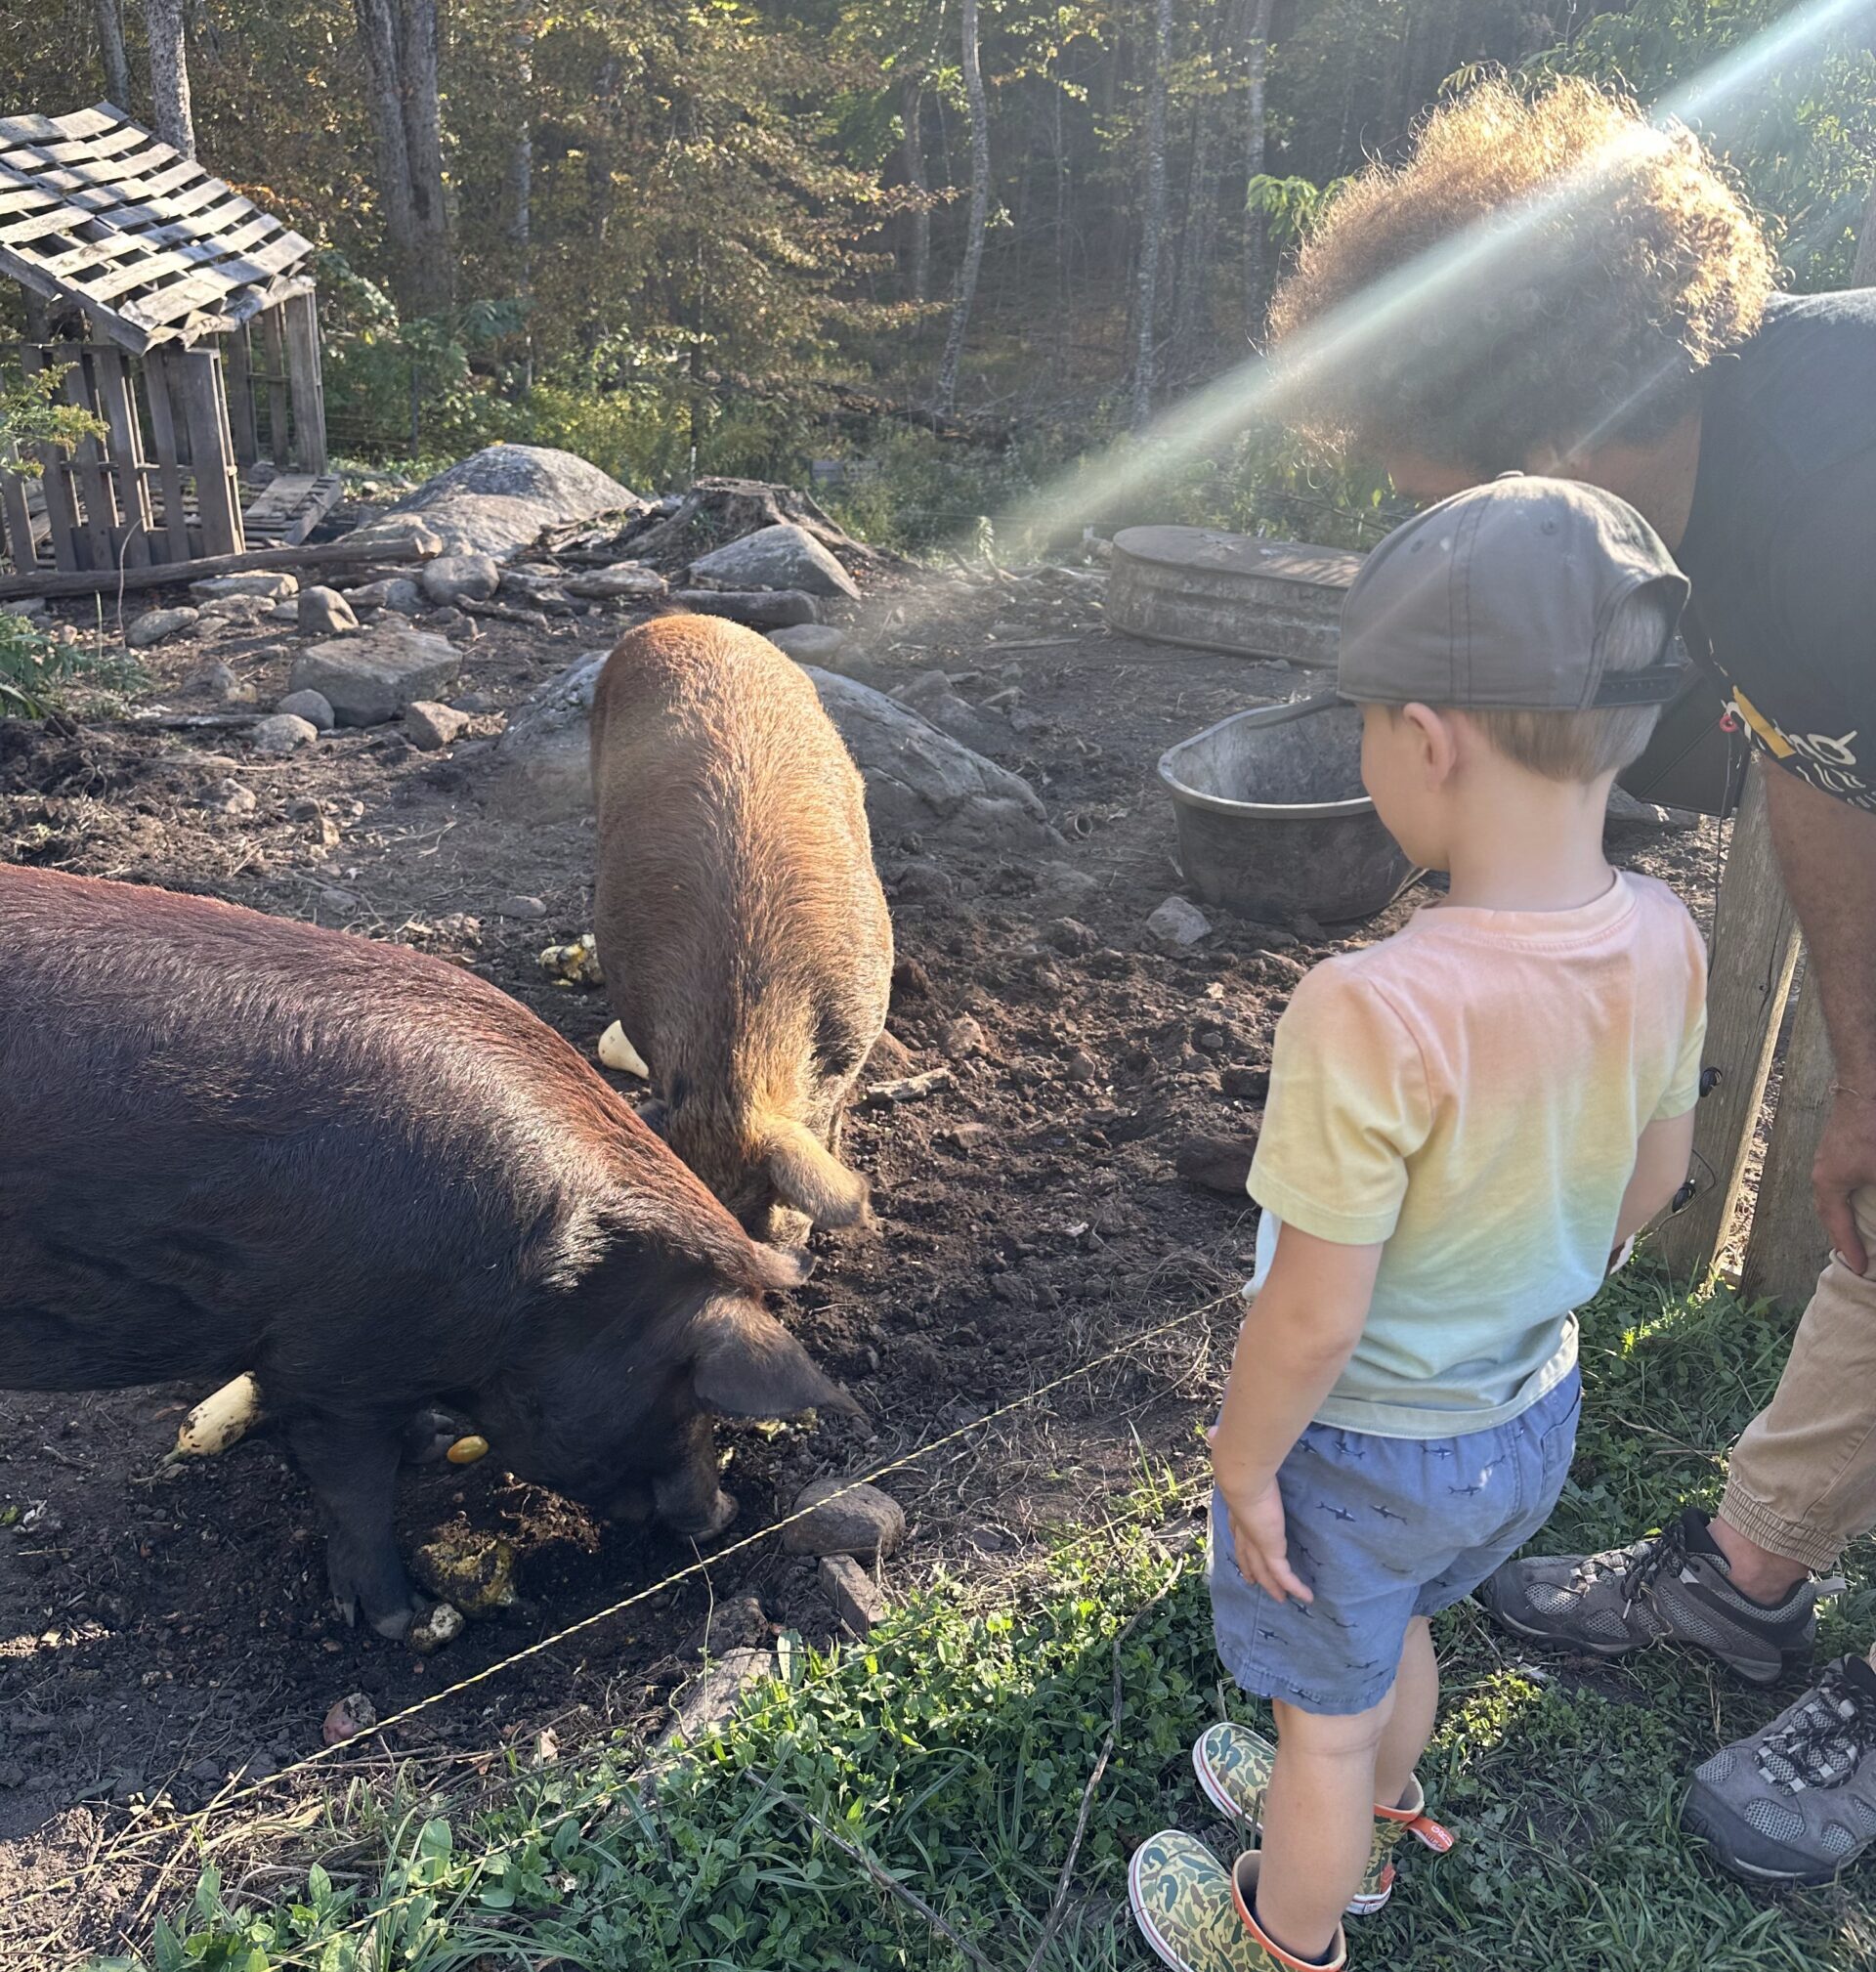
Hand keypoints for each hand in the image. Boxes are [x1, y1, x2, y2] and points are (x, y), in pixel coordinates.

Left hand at [1211, 1449, 1311, 1603]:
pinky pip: (1284, 1574)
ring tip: (1280, 1598)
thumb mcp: (1229, 1452)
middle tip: (1252, 1581)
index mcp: (1236, 1508)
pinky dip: (1294, 1587)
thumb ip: (1222, 1442)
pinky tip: (1306, 1598)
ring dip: (1272, 1585)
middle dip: (1249, 1569)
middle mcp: (1244, 1529)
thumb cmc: (1235, 1459)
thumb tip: (1213, 1433)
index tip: (1240, 1547)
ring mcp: (1257, 1542)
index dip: (1238, 1540)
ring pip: (1265, 1570)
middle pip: (1246, 1555)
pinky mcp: (1271, 1549)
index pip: (1237, 1529)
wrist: (1240, 1474)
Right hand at [1814, 1090, 1875, 1273]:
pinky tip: (1864, 1197)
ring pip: (1835, 1197)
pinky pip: (1841, 1183)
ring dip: (1845, 1216)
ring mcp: (1829, 1158)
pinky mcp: (1841, 1147)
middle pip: (1829, 1213)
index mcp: (1829, 1184)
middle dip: (1842, 1235)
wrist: (1865, 1087)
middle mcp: (1823, 1173)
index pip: (1838, 1225)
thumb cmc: (1872, 1132)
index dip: (1852, 1248)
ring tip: (1858, 1231)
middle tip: (1856, 1255)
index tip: (1861, 1268)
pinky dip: (1850, 1198)